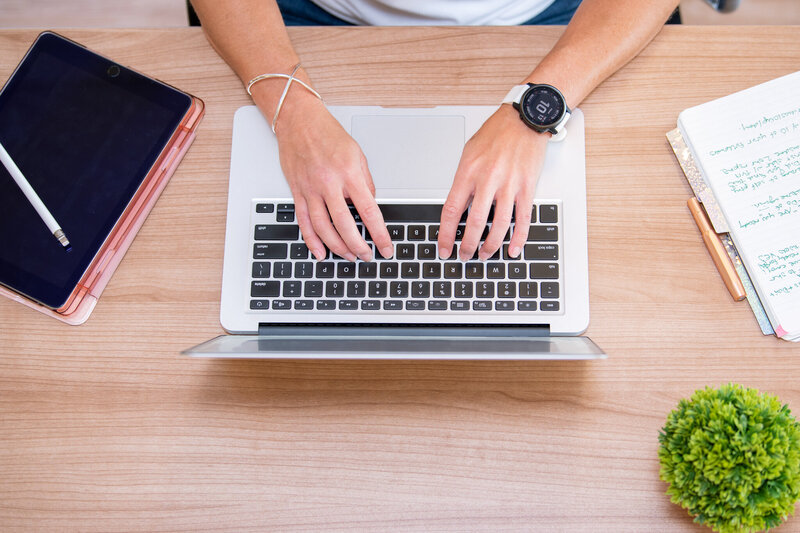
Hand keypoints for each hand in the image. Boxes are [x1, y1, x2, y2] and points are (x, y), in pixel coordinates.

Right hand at [274, 96, 392, 261]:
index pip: (369, 211)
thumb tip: (371, 205)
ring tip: (348, 256)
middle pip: (344, 225)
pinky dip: (312, 241)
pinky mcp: (297, 192)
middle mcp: (328, 183)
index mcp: (349, 173)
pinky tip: (321, 252)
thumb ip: (365, 182)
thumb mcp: (357, 154)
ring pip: (323, 228)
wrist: (298, 120)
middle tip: (367, 256)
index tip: (386, 247)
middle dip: (358, 246)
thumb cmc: (328, 134)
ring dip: (337, 247)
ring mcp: (310, 189)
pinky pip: (304, 222)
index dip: (379, 234)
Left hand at [438, 104, 548, 261]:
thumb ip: (463, 181)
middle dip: (468, 245)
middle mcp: (488, 180)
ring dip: (491, 245)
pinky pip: (523, 218)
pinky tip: (513, 249)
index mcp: (468, 172)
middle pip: (475, 223)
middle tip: (464, 256)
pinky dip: (519, 238)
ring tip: (484, 255)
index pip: (452, 210)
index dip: (446, 234)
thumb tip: (458, 206)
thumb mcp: (469, 153)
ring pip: (499, 225)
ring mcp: (509, 185)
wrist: (523, 119)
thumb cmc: (495, 134)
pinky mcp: (527, 187)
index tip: (444, 248)